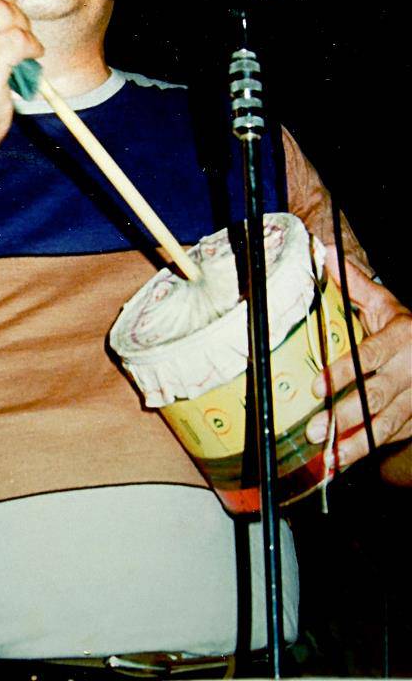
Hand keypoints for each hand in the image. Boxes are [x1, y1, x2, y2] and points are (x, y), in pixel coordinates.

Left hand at [305, 245, 411, 469]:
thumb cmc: (410, 327)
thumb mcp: (387, 304)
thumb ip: (355, 284)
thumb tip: (324, 251)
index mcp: (400, 340)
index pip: (368, 359)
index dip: (343, 375)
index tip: (318, 388)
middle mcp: (410, 372)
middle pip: (377, 398)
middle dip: (345, 416)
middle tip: (315, 430)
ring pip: (386, 426)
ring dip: (355, 444)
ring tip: (329, 459)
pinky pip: (391, 438)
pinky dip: (366, 452)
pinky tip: (343, 465)